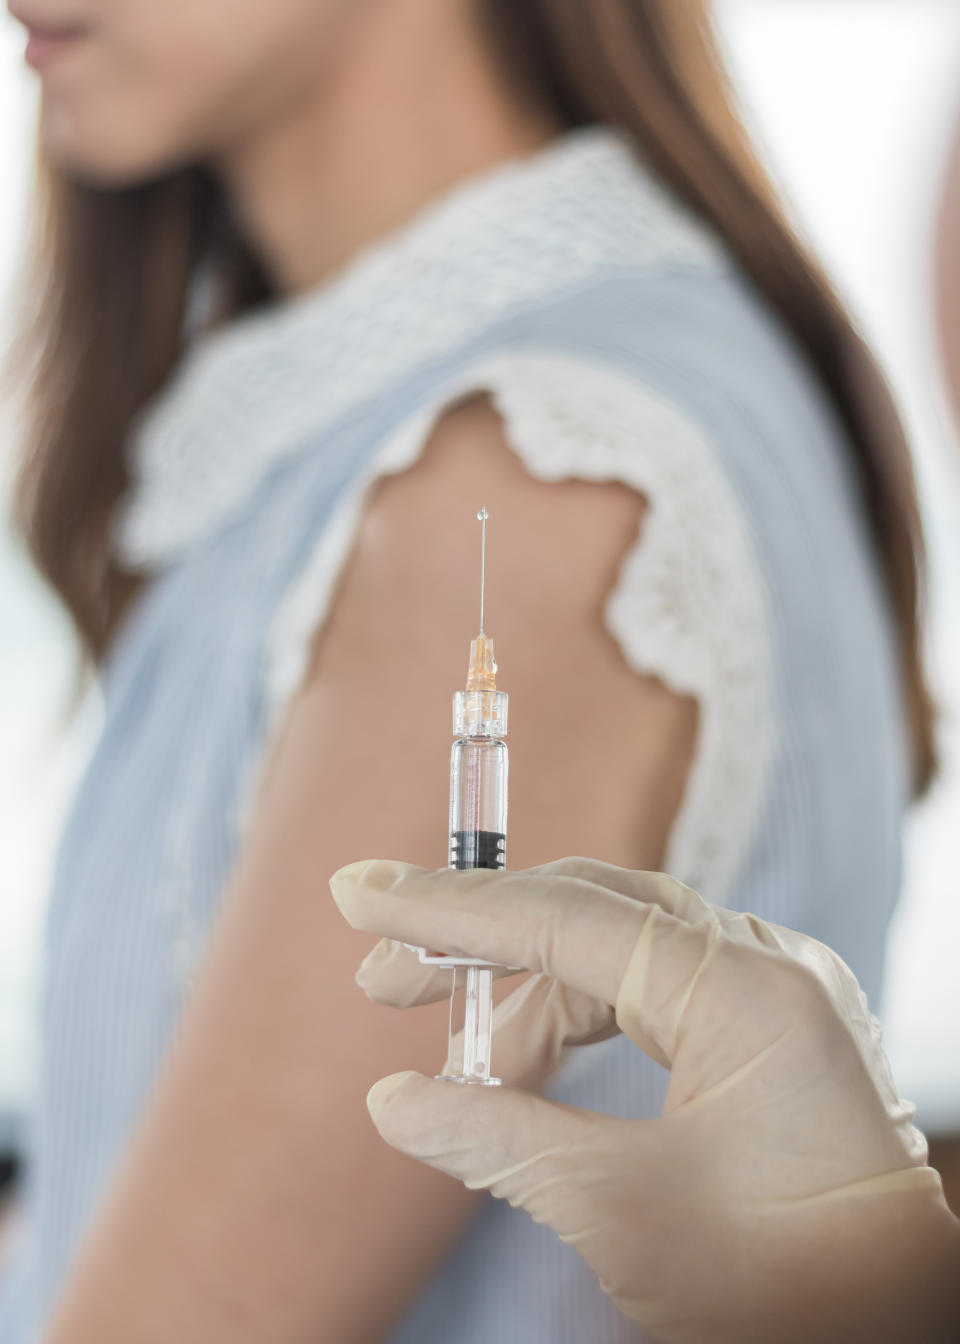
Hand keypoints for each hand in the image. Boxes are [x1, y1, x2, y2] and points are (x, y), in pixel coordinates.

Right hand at [331, 857, 959, 1342]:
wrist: (895, 1328)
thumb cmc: (790, 1287)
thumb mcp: (625, 1214)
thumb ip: (499, 1137)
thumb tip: (390, 1102)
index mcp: (748, 993)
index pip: (567, 917)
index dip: (451, 907)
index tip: (357, 892)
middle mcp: (767, 965)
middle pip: (591, 911)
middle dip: (480, 940)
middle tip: (382, 982)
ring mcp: (772, 988)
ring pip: (617, 946)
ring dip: (524, 992)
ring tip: (458, 1063)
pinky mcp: (765, 1020)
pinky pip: (652, 985)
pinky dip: (577, 1017)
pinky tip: (525, 1065)